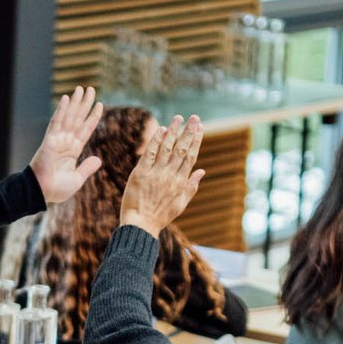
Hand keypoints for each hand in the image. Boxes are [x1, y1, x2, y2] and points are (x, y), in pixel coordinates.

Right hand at [29, 87, 105, 204]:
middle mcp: (66, 141)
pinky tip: (66, 99)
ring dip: (75, 102)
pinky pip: (56, 122)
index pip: (86, 129)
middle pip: (78, 118)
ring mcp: (58, 139)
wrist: (42, 193)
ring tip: (81, 88)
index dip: (93, 117)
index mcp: (73, 150)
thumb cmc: (56, 189)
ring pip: (69, 117)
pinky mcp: (49, 140)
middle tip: (90, 88)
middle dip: (84, 103)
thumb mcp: (77, 179)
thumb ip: (87, 168)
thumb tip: (99, 159)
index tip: (99, 104)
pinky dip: (61, 110)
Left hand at [118, 115, 204, 236]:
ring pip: (167, 148)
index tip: (200, 128)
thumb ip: (191, 187)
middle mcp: (170, 176)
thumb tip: (202, 171)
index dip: (196, 141)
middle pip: (182, 150)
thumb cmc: (160, 216)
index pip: (191, 157)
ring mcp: (155, 174)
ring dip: (174, 131)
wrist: (140, 226)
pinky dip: (156, 141)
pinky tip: (161, 130)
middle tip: (195, 118)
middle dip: (189, 132)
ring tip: (178, 118)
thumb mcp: (181, 204)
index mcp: (181, 183)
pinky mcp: (140, 174)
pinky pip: (149, 154)